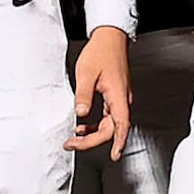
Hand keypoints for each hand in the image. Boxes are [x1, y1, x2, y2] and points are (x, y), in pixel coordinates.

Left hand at [68, 26, 132, 158]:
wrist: (110, 37)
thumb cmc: (100, 52)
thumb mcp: (86, 73)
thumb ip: (83, 94)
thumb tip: (80, 113)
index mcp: (118, 95)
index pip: (120, 125)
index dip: (117, 142)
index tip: (114, 156)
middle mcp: (122, 100)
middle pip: (113, 129)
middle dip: (92, 140)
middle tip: (71, 144)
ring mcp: (119, 98)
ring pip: (110, 124)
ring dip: (93, 134)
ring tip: (74, 138)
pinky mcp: (115, 96)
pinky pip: (108, 117)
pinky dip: (96, 125)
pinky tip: (83, 125)